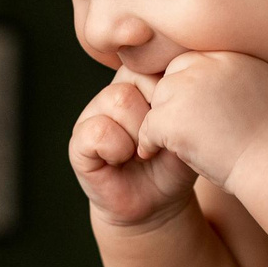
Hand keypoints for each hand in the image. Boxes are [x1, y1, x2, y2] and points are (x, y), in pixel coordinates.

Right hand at [71, 71, 199, 227]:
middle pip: (138, 79)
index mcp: (141, 81)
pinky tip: (121, 160)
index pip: (156, 64)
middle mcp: (115, 90)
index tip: (175, 124)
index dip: (171, 97)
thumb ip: (183, 99)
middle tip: (156, 142)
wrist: (156, 202)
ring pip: (118, 100)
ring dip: (138, 135)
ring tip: (140, 152)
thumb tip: (179, 81)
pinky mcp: (78, 140)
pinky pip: (98, 130)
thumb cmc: (173, 162)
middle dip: (156, 117)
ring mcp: (92, 113)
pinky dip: (117, 149)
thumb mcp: (189, 127)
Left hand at [136, 51, 267, 189]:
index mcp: (233, 55)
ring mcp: (189, 88)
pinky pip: (148, 126)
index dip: (192, 85)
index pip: (196, 60)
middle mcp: (210, 64)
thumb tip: (226, 82)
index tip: (195, 109)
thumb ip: (243, 78)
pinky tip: (154, 153)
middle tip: (177, 125)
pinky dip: (149, 142)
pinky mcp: (173, 116)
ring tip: (167, 141)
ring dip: (162, 120)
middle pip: (173, 75)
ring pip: (159, 99)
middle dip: (173, 100)